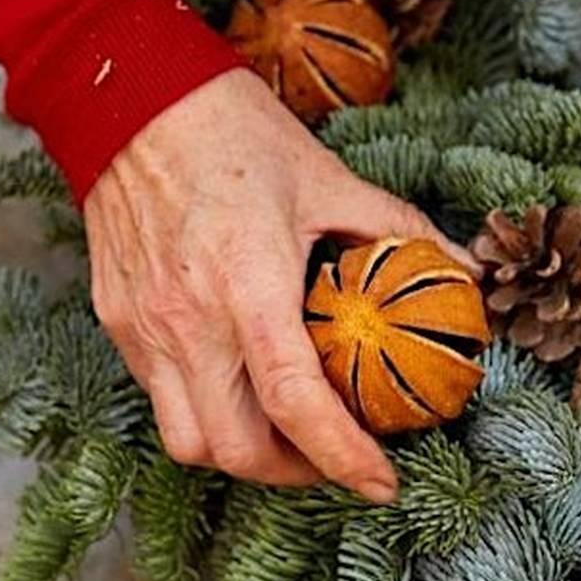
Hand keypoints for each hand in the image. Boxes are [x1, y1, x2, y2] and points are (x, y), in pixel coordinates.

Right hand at [83, 70, 468, 502]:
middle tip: (339, 458)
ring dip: (244, 456)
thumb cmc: (232, 132)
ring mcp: (145, 328)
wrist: (127, 99)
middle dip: (297, 474)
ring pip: (189, 441)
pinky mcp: (118, 325)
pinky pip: (161, 400)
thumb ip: (396, 229)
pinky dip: (207, 413)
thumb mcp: (328, 176)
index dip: (343, 457)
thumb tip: (462, 270)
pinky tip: (240, 387)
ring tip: (286, 437)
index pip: (294, 402)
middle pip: (237, 449)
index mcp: (247, 283)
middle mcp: (188, 319)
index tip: (383, 481)